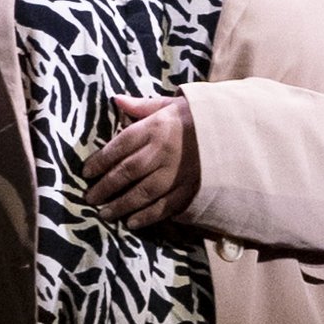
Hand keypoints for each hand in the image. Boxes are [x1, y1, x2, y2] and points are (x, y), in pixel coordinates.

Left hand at [82, 91, 199, 229]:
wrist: (237, 130)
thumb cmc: (200, 115)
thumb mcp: (172, 103)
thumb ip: (143, 105)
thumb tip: (116, 100)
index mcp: (156, 127)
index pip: (119, 145)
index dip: (100, 160)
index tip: (86, 172)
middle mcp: (163, 151)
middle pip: (127, 172)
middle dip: (105, 187)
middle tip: (90, 198)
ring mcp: (178, 172)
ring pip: (143, 192)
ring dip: (121, 205)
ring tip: (104, 214)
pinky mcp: (192, 189)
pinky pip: (166, 206)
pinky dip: (147, 216)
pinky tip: (132, 223)